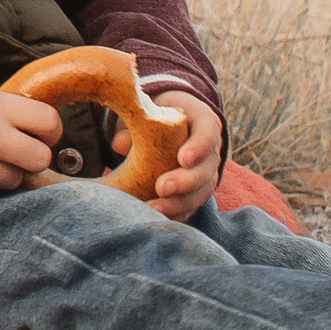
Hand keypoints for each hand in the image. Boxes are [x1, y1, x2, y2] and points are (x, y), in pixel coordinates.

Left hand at [134, 95, 221, 220]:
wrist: (169, 124)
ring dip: (178, 204)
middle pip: (205, 169)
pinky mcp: (195, 194)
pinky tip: (155, 219)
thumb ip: (136, 123)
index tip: (184, 158)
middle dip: (186, 181)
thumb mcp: (148, 110)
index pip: (208, 132)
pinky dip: (174, 215)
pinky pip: (189, 208)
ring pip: (199, 193)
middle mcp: (210, 152)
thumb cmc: (157, 114)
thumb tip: (120, 145)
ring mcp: (205, 175)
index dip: (199, 146)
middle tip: (163, 187)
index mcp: (203, 123)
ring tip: (154, 210)